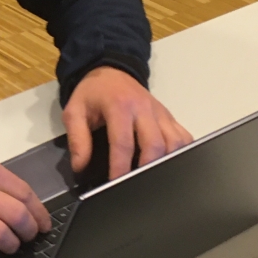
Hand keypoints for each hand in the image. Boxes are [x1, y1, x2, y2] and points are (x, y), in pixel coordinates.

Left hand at [63, 67, 191, 180]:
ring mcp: (160, 112)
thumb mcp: (74, 111)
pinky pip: (183, 136)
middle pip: (154, 145)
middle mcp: (143, 108)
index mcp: (119, 106)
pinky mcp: (169, 116)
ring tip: (153, 179)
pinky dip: (180, 153)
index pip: (123, 143)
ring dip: (166, 163)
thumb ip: (77, 139)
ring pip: (174, 142)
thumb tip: (80, 167)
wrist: (110, 71)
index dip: (120, 168)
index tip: (115, 186)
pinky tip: (170, 165)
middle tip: (136, 186)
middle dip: (146, 170)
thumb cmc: (93, 93)